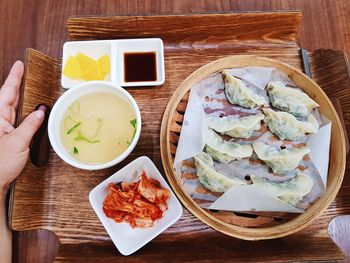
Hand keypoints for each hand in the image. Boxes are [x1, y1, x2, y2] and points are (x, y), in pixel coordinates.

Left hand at [0, 61, 44, 193]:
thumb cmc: (0, 164)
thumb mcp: (17, 143)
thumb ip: (30, 125)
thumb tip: (40, 111)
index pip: (7, 93)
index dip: (14, 78)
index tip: (19, 65)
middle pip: (8, 98)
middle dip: (16, 84)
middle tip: (23, 71)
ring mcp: (2, 129)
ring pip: (12, 108)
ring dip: (20, 98)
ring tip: (27, 86)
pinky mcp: (7, 137)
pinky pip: (17, 121)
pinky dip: (25, 114)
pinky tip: (31, 111)